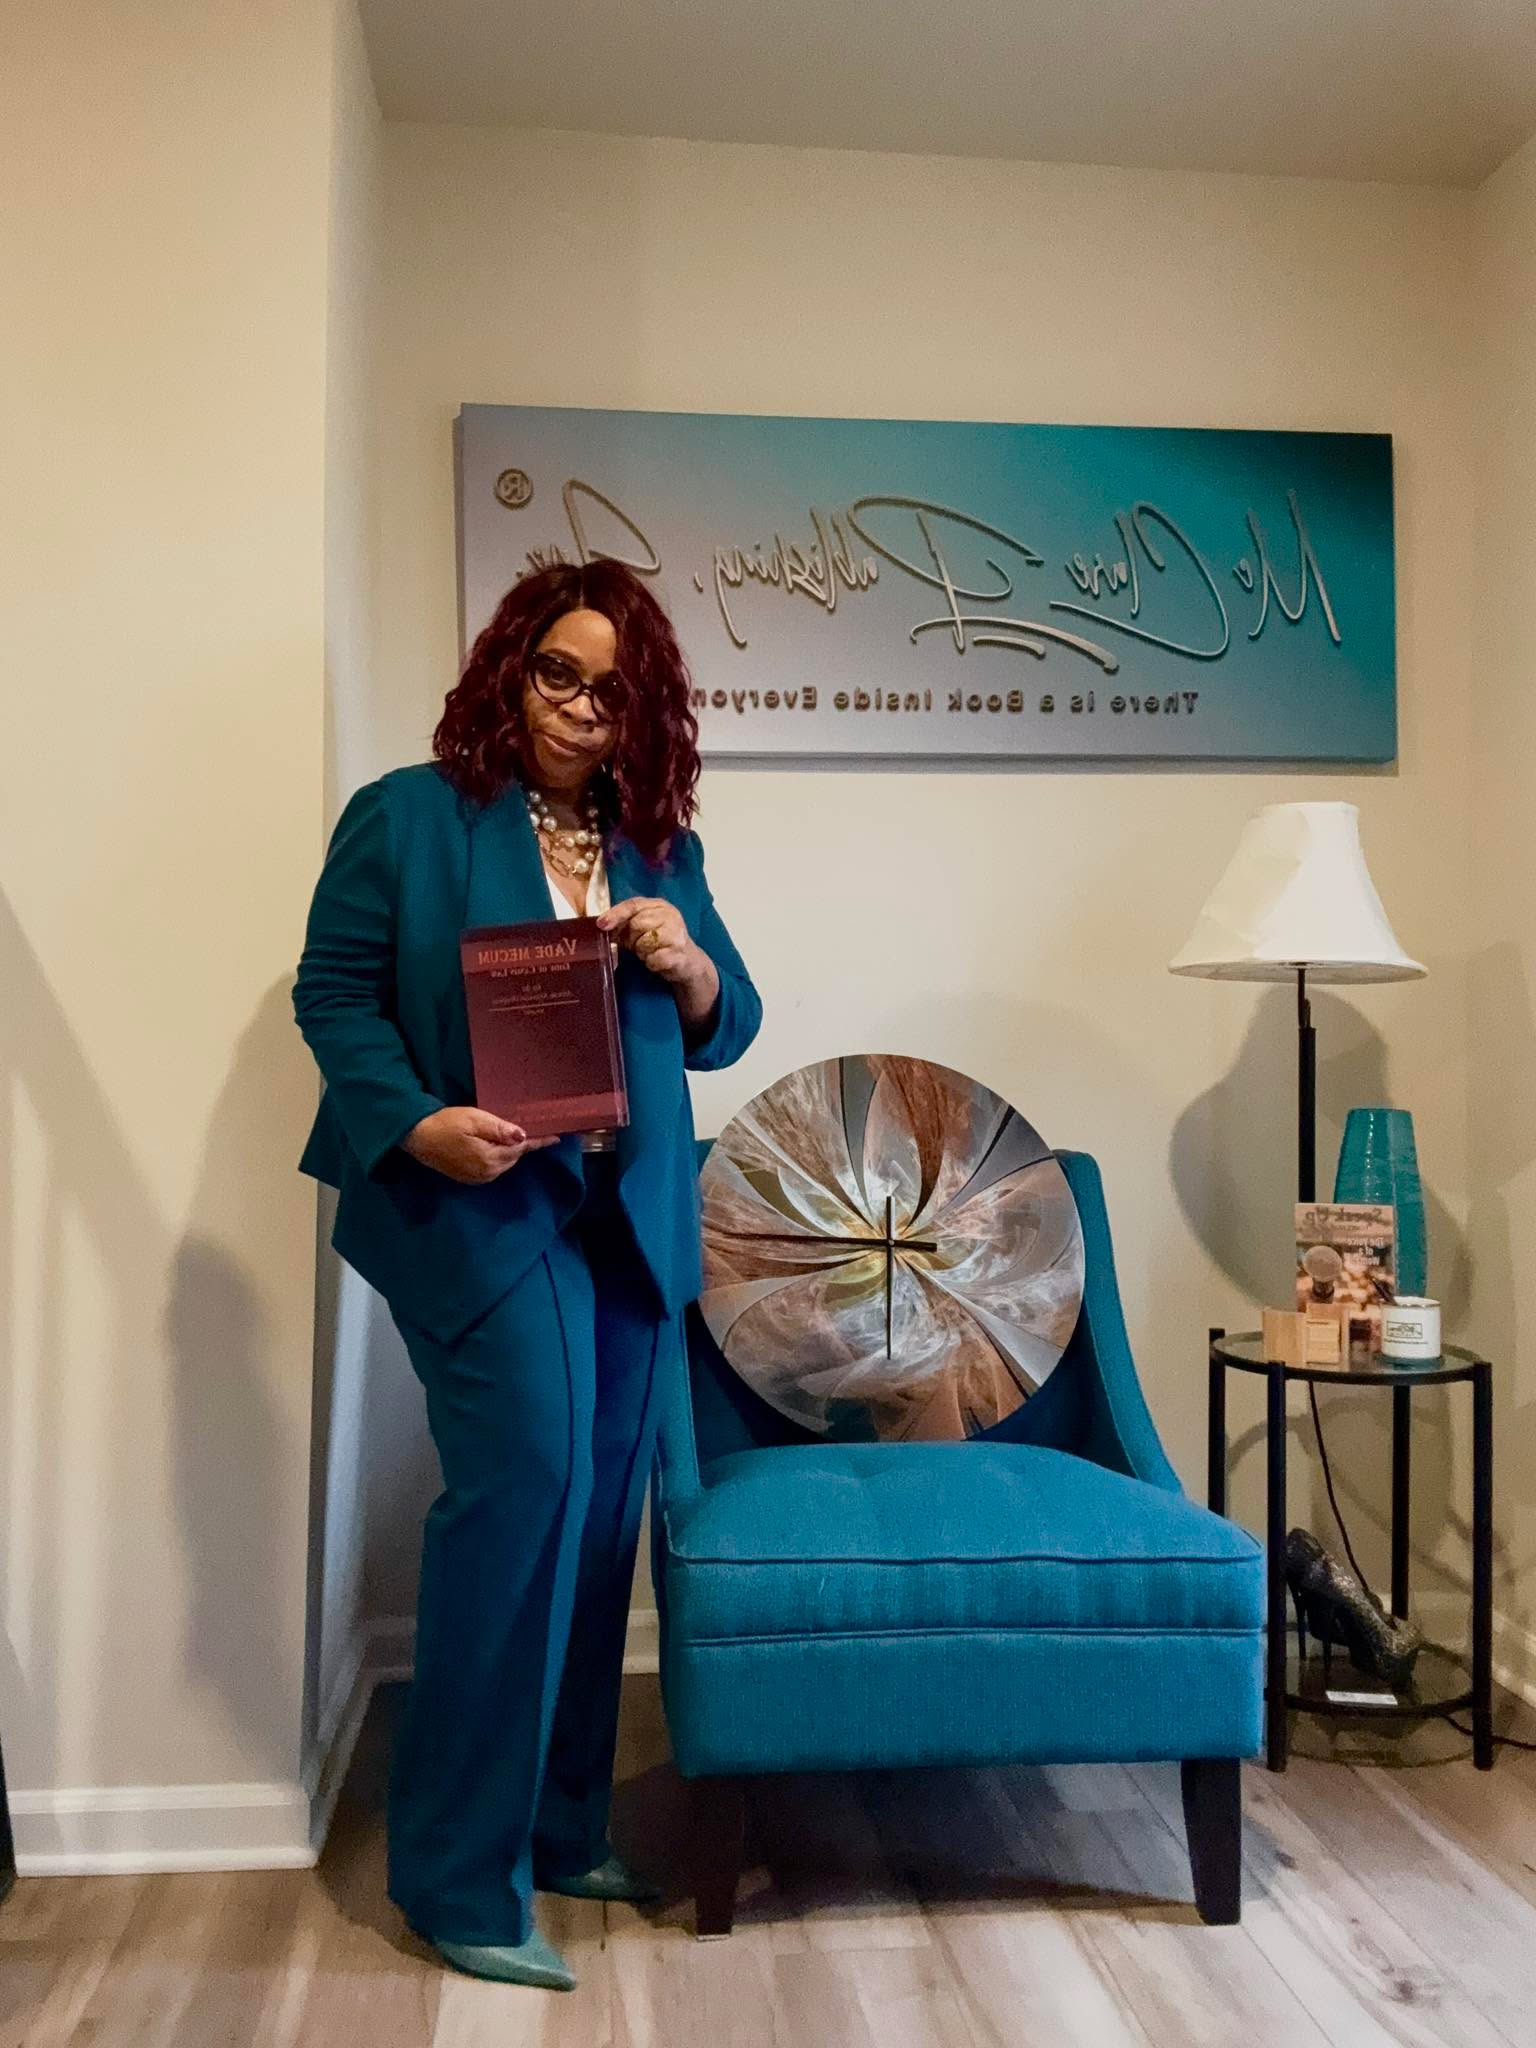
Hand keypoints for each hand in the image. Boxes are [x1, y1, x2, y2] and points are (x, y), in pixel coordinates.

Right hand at [401, 1105, 557, 1182]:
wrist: (416, 1136)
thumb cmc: (445, 1123)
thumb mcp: (473, 1119)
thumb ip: (499, 1129)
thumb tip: (523, 1136)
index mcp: (490, 1159)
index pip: (521, 1150)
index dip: (539, 1142)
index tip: (557, 1137)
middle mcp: (487, 1173)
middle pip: (514, 1158)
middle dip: (524, 1145)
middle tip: (535, 1127)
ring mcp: (477, 1178)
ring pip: (504, 1163)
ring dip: (511, 1151)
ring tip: (516, 1135)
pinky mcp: (469, 1178)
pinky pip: (492, 1167)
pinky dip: (499, 1157)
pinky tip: (497, 1145)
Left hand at [597, 895, 694, 979]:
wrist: (687, 960)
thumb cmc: (658, 942)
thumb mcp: (640, 928)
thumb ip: (622, 923)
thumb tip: (600, 925)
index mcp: (659, 905)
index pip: (633, 904)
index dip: (615, 914)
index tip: (601, 925)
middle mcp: (670, 915)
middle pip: (637, 924)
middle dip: (632, 938)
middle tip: (637, 944)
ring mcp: (677, 934)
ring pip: (644, 942)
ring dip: (642, 952)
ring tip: (650, 952)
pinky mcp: (679, 953)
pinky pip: (653, 959)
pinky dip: (651, 963)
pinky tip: (657, 961)